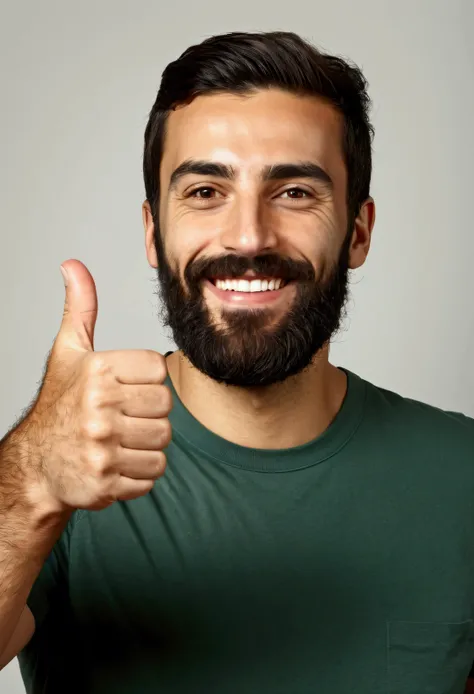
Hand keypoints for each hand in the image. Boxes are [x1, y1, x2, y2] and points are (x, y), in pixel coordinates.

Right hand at [22, 259, 170, 511]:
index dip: (145, 379)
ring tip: (120, 439)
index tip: (123, 388)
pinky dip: (141, 471)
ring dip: (146, 442)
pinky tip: (118, 462)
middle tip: (122, 417)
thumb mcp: (68, 353)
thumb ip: (80, 309)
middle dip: (148, 413)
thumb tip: (73, 264)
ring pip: (163, 441)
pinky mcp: (107, 481)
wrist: (36, 464)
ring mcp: (102, 447)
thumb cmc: (60, 404)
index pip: (158, 368)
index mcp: (97, 371)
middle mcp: (99, 408)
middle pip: (165, 407)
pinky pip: (153, 473)